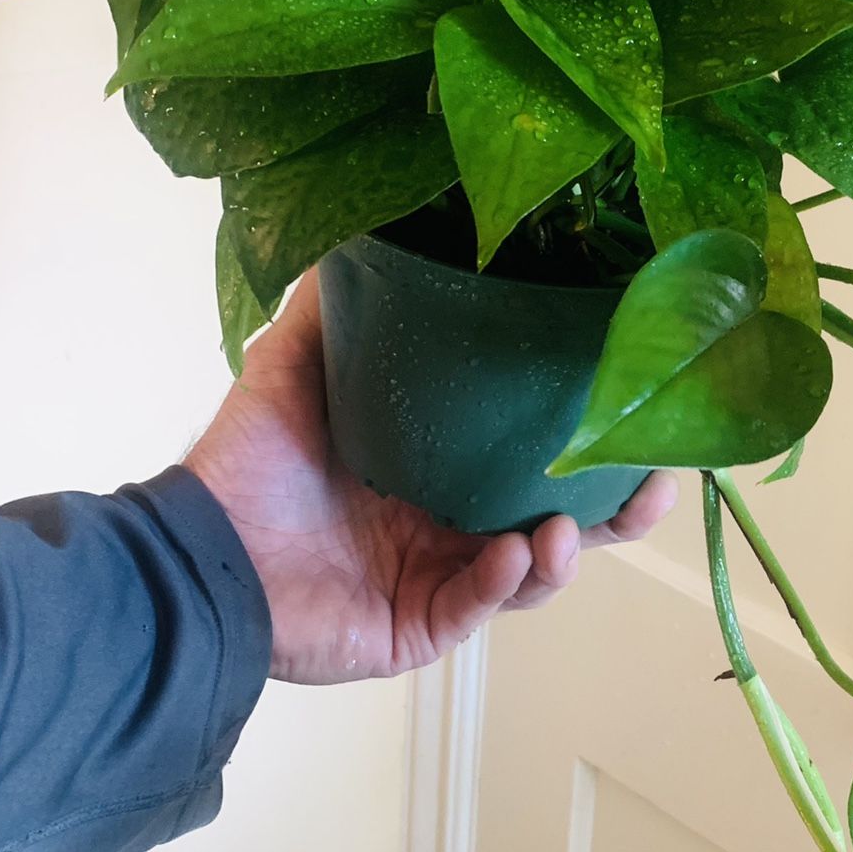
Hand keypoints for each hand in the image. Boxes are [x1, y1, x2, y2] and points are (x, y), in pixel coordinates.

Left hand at [185, 272, 676, 683]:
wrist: (197, 551)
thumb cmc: (246, 462)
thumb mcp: (294, 364)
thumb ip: (340, 307)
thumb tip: (377, 225)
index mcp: (441, 464)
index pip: (534, 451)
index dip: (590, 436)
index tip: (638, 406)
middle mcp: (454, 522)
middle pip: (563, 518)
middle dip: (618, 507)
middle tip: (655, 482)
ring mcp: (442, 578)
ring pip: (535, 572)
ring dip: (566, 552)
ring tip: (568, 529)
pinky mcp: (421, 626)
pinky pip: (479, 608)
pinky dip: (503, 582)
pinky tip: (513, 554)